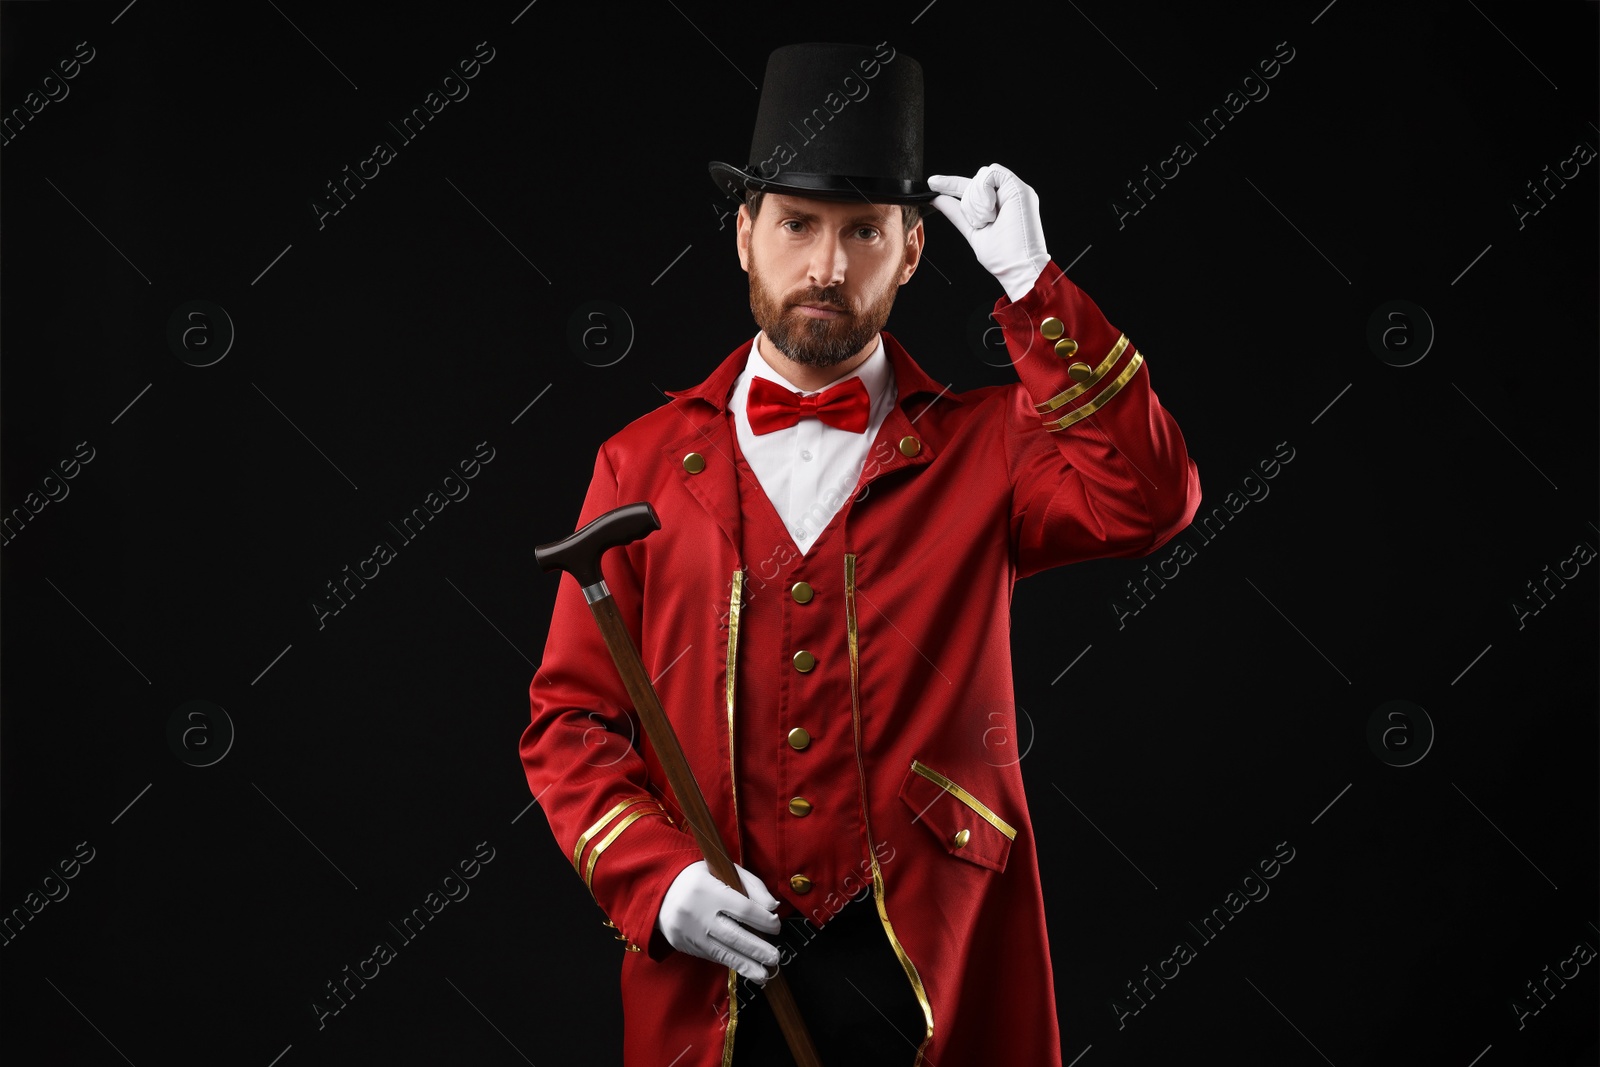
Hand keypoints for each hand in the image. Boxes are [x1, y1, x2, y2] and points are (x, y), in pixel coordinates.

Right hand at [655, 859, 781, 982]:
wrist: (659, 890)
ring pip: (722, 952)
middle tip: (775, 958)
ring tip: (764, 974)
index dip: (763, 920)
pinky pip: (710, 955)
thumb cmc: (699, 879)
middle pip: (734, 935)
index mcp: (708, 889)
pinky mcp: (683, 944)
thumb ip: (751, 885)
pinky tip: (744, 967)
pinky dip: (729, 961)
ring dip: (745, 965)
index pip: (743, 909)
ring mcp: (689, 931)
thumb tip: (773, 906)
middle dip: (757, 949)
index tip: (776, 926)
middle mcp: (697, 913)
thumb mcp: (724, 871)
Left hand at [927, 164, 1051, 303]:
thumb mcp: (971, 229)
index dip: (951, 183)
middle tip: (979, 223)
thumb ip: (956, 212)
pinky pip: (992, 173)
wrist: (1017, 267)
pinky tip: (990, 211)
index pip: (971, 188)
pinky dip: (984, 192)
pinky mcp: (1020, 188)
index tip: (933, 182)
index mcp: (998, 204)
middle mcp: (1007, 194)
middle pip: (975, 180)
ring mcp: (1014, 190)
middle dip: (968, 202)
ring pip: (981, 176)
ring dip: (976, 201)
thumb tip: (937, 198)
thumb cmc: (1001, 256)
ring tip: (987, 220)